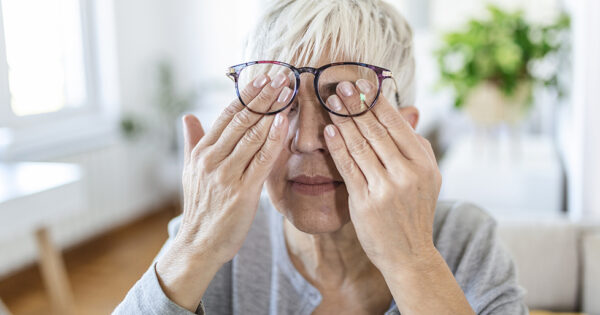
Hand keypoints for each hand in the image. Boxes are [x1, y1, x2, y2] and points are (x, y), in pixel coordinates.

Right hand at [156, 73, 292, 310]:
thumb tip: (188, 116)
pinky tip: (285, 121)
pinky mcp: (242, 192)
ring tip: (288, 91)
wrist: (199, 244)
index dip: (247, 95)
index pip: (227, 115)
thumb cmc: (200, 207)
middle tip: (282, 75)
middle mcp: (212, 159)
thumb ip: (192, 141)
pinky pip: (262, 160)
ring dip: (273, 111)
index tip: (264, 77)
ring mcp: (226, 175)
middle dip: (264, 96)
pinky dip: (274, 139)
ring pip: (253, 135)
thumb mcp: (190, 171)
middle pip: (242, 120)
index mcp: (201, 152)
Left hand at [323, 80, 441, 274]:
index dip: (376, 102)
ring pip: (360, 145)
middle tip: (340, 85)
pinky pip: (348, 167)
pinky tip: (329, 131)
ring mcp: (386, 188)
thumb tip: (407, 112)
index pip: (396, 124)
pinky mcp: (366, 201)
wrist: (410, 254)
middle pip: (376, 131)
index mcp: (423, 163)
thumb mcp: (428, 177)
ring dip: (343, 120)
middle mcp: (407, 173)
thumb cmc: (415, 212)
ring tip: (330, 101)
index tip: (362, 83)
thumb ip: (418, 145)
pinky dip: (337, 147)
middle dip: (356, 105)